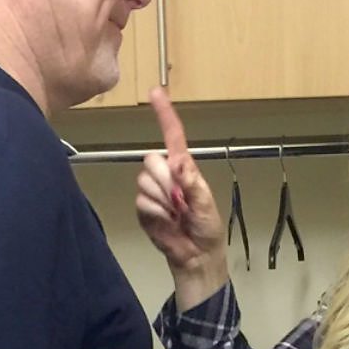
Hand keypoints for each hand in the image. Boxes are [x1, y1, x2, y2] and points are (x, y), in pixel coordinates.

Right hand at [136, 87, 226, 309]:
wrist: (195, 256)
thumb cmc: (207, 227)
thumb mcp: (206, 204)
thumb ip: (193, 183)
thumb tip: (179, 163)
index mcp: (184, 168)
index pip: (173, 136)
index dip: (164, 114)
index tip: (156, 92)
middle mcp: (166, 174)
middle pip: (152, 160)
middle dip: (166, 181)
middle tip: (181, 202)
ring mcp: (152, 191)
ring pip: (145, 182)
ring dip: (162, 200)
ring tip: (176, 214)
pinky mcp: (142, 208)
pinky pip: (142, 202)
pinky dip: (156, 213)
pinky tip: (167, 222)